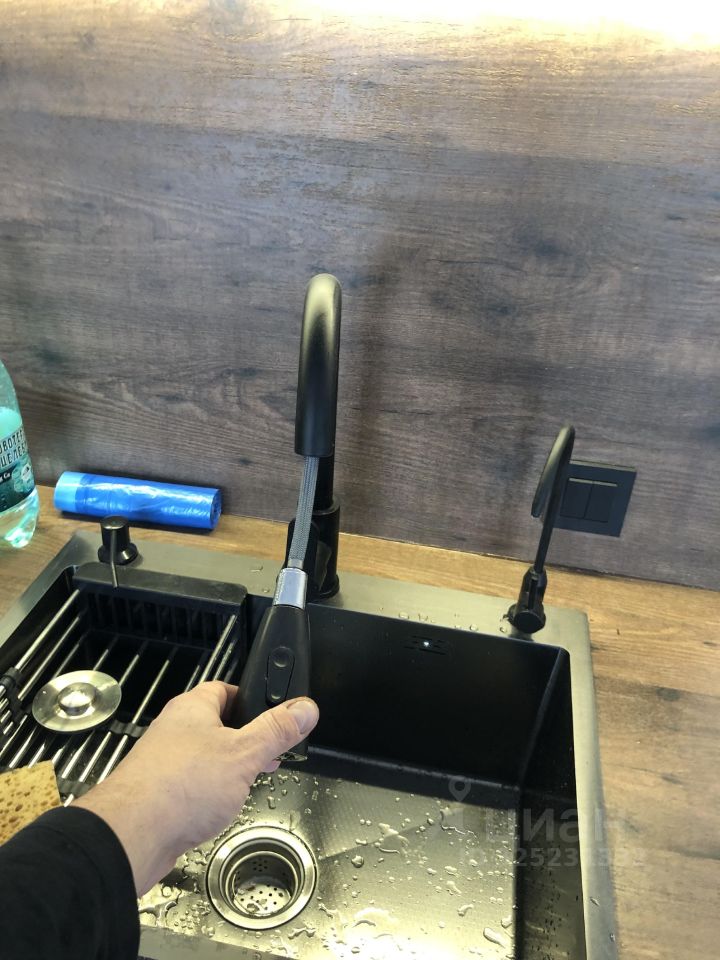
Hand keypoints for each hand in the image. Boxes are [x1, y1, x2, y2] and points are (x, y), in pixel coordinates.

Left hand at [74, 682, 318, 895]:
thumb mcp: (244, 754)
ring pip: (205, 756)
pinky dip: (210, 791)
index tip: (275, 713)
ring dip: (230, 767)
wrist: (133, 836)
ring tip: (252, 782)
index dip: (252, 699)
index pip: (226, 689)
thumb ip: (276, 731)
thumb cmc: (182, 785)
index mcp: (193, 708)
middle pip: (217, 724)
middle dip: (246, 739)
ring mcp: (164, 762)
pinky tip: (222, 807)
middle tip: (271, 752)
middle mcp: (175, 730)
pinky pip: (192, 784)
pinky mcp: (159, 794)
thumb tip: (306, 707)